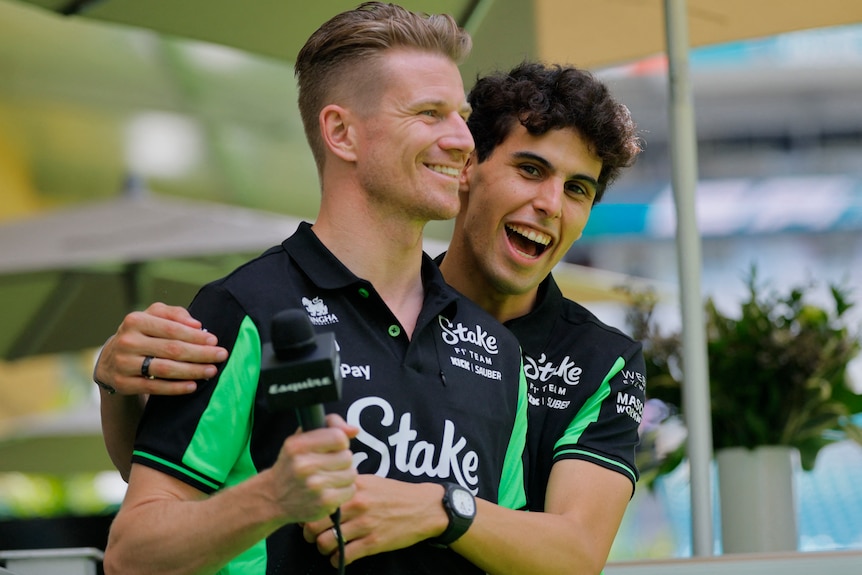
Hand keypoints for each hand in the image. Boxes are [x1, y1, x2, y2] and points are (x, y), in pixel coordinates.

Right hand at [95, 302, 227, 395]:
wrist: (111, 359)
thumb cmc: (142, 334)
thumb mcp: (153, 317)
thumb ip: (175, 314)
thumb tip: (196, 324)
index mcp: (135, 320)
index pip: (171, 328)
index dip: (195, 336)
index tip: (214, 340)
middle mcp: (127, 341)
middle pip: (171, 349)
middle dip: (200, 353)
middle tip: (220, 356)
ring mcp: (124, 363)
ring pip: (165, 368)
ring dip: (192, 371)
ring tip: (211, 371)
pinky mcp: (124, 383)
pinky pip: (155, 387)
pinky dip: (176, 388)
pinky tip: (193, 386)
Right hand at [268, 415, 359, 523]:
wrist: (274, 497)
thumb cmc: (292, 463)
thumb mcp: (301, 438)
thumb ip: (330, 426)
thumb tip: (354, 430)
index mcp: (297, 446)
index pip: (338, 437)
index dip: (340, 442)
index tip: (332, 447)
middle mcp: (304, 465)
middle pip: (347, 456)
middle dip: (341, 460)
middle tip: (328, 465)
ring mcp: (315, 486)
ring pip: (351, 474)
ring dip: (344, 475)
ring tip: (328, 477)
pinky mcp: (324, 503)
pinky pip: (350, 490)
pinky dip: (344, 490)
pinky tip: (330, 490)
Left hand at [303, 476, 446, 566]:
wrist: (424, 508)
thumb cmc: (396, 494)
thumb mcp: (371, 481)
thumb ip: (349, 485)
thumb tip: (326, 490)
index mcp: (354, 486)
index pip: (319, 498)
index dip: (310, 509)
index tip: (309, 515)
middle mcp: (356, 504)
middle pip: (316, 523)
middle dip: (309, 533)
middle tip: (311, 536)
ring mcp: (365, 524)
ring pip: (326, 542)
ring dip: (322, 548)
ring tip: (326, 547)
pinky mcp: (373, 542)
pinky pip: (344, 556)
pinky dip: (336, 560)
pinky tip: (339, 557)